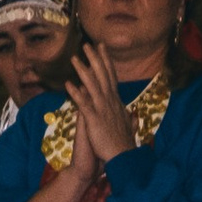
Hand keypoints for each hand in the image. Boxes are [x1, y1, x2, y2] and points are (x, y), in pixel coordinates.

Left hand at [65, 44, 134, 163]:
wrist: (123, 157)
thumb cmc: (124, 144)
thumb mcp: (129, 128)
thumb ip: (130, 119)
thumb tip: (133, 114)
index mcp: (116, 102)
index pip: (111, 76)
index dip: (106, 61)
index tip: (102, 48)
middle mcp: (110, 101)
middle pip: (102, 75)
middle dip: (94, 58)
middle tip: (87, 44)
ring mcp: (102, 109)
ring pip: (92, 84)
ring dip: (83, 70)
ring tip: (74, 58)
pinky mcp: (94, 120)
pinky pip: (83, 103)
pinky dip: (76, 93)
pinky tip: (68, 84)